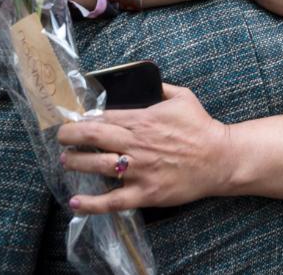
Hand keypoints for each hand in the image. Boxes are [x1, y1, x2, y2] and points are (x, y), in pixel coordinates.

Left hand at [58, 84, 232, 212]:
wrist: (220, 159)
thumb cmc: (202, 127)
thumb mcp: (183, 97)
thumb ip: (160, 87)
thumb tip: (144, 79)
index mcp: (143, 120)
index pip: (103, 118)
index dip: (84, 120)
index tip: (75, 122)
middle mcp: (137, 144)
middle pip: (93, 137)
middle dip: (70, 136)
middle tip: (61, 137)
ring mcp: (139, 170)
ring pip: (97, 166)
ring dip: (76, 163)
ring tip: (66, 161)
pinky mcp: (145, 193)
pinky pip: (112, 200)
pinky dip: (91, 203)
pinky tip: (75, 202)